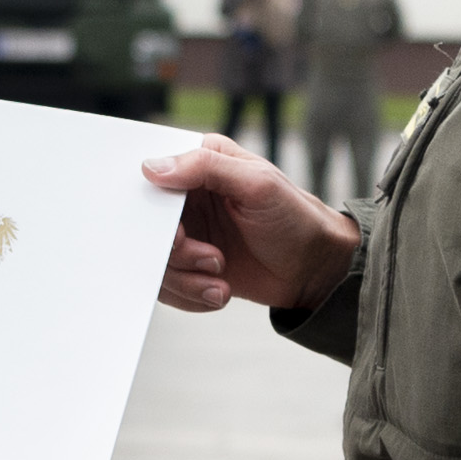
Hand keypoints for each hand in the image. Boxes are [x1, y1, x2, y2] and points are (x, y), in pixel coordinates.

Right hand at [143, 135, 359, 312]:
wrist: (314, 269)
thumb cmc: (294, 217)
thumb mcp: (256, 183)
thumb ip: (205, 168)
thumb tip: (152, 167)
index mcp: (199, 164)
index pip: (152, 177)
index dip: (153, 208)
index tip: (178, 233)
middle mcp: (186, 198)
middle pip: (146, 226)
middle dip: (175, 252)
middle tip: (211, 259)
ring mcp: (187, 234)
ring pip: (154, 261)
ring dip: (185, 278)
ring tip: (219, 277)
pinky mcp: (189, 267)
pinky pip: (167, 287)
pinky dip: (191, 296)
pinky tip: (219, 291)